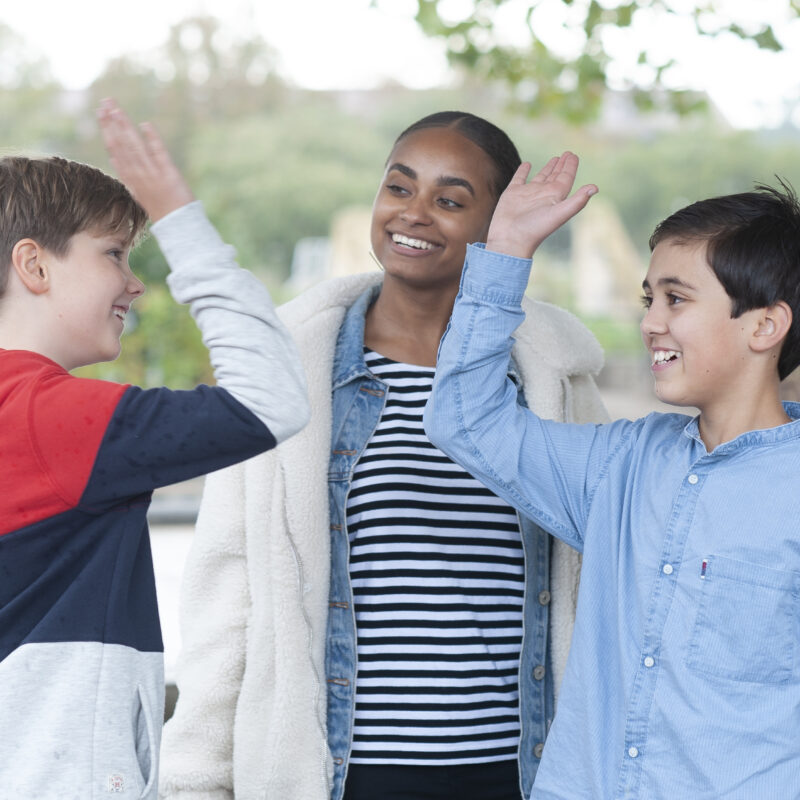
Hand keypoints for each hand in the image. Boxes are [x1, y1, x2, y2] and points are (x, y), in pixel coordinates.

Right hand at [97, 98, 193, 221]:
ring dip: (126, 127)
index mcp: (131, 179)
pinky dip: (152, 140)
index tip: (101, 113)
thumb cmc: (161, 210)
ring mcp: (153, 175)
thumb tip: (114, 157)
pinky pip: (159, 154)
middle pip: (122, 145)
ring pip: (135, 147)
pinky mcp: (169, 175)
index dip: (107, 131)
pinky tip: (145, 124)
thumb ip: (128, 174)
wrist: (178, 226)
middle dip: (112, 123)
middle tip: (105, 102)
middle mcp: (139, 176)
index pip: (115, 150)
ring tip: (117, 108)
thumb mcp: (139, 193)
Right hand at [485, 152, 596, 258]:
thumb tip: (595, 188)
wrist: (511, 240)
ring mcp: (528, 194)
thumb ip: (577, 201)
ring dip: (548, 168)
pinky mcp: (513, 193)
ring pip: (541, 177)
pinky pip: (519, 178)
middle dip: (562, 165)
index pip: (566, 178)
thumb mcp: (559, 214)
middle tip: (567, 153)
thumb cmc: (535, 229)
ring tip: (555, 158)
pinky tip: (527, 164)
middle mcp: (543, 194)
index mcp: (555, 197)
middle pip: (556, 176)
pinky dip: (523, 170)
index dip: (570, 166)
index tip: (573, 155)